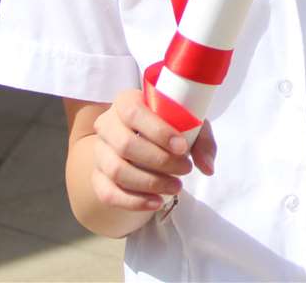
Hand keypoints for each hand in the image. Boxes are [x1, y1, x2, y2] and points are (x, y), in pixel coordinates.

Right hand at [88, 89, 217, 211]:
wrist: (143, 142)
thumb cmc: (168, 127)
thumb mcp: (188, 125)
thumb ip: (202, 141)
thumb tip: (207, 168)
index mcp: (126, 102)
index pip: (134, 113)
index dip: (158, 131)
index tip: (182, 147)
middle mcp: (106, 125)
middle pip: (125, 145)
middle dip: (160, 161)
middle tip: (185, 170)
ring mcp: (99, 153)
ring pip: (117, 171)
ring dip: (150, 183)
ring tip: (176, 187)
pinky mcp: (98, 178)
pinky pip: (108, 194)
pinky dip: (134, 202)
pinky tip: (156, 202)